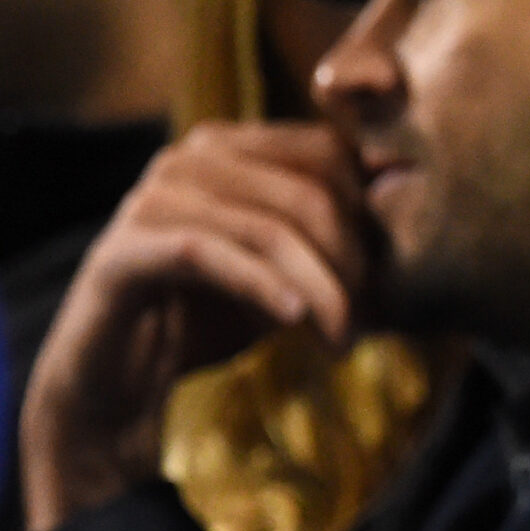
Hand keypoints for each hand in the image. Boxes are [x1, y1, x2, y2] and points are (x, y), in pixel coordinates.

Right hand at [19, 123, 367, 530]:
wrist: (118, 382)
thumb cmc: (213, 316)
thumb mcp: (289, 271)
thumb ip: (336, 239)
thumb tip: (411, 213)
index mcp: (231, 148)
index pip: (329, 154)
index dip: (369, 216)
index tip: (386, 280)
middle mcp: (188, 158)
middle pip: (309, 191)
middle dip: (351, 262)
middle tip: (364, 322)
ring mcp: (152, 199)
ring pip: (269, 228)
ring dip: (321, 291)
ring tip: (341, 339)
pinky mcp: (125, 249)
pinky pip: (213, 254)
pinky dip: (265, 286)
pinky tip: (296, 319)